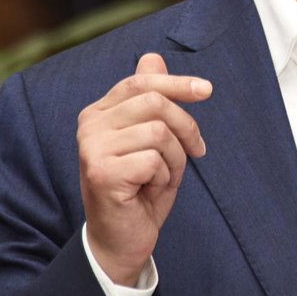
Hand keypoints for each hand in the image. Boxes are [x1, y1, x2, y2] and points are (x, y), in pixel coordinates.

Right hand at [77, 53, 211, 284]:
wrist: (122, 239)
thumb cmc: (141, 188)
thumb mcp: (153, 139)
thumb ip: (150, 99)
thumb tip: (153, 56)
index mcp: (99, 112)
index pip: (141, 82)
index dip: (177, 82)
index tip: (207, 90)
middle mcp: (89, 126)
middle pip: (155, 102)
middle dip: (185, 128)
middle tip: (193, 153)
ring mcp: (92, 149)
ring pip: (159, 132)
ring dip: (175, 159)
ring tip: (161, 177)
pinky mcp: (101, 172)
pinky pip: (154, 160)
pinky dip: (164, 178)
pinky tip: (149, 190)